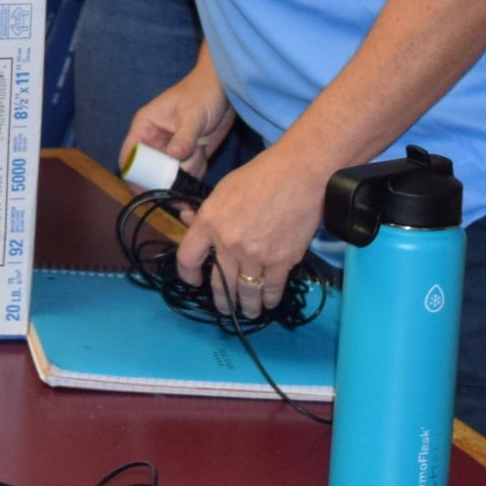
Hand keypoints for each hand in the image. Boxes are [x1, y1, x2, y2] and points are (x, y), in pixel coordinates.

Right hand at [123, 60, 237, 177]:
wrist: (224, 89)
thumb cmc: (202, 92)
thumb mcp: (192, 114)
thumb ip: (184, 137)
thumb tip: (174, 159)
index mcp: (145, 126)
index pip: (130, 155)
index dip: (133, 174)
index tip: (146, 190)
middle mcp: (155, 141)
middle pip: (150, 172)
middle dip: (166, 178)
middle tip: (182, 177)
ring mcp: (172, 150)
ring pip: (172, 176)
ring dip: (186, 173)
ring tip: (199, 151)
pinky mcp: (189, 156)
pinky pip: (188, 175)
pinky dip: (197, 172)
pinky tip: (204, 153)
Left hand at [175, 147, 326, 319]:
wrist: (297, 174)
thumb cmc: (259, 176)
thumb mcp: (222, 189)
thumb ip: (205, 212)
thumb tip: (187, 220)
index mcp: (209, 221)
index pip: (187, 257)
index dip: (187, 274)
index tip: (193, 281)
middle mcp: (229, 243)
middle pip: (219, 283)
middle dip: (222, 300)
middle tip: (225, 307)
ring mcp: (255, 254)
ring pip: (246, 292)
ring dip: (246, 306)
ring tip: (248, 311)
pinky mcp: (281, 261)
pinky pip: (272, 289)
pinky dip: (270, 299)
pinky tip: (268, 302)